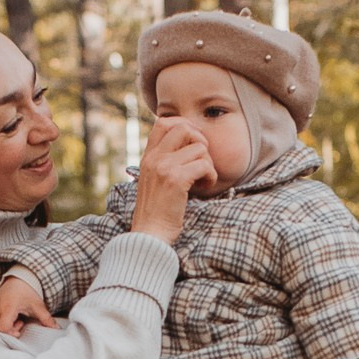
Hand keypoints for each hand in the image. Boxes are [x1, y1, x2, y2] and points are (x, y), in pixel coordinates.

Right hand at [0, 272, 54, 338]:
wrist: (19, 278)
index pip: (3, 328)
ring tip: (16, 317)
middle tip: (21, 321)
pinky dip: (2, 320)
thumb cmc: (28, 292)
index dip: (11, 333)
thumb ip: (46, 319)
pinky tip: (10, 314)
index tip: (20, 329)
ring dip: (7, 324)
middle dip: (12, 329)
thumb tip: (57, 329)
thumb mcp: (38, 306)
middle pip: (0, 328)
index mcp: (9, 307)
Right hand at [128, 115, 214, 243]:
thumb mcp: (154, 182)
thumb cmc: (157, 213)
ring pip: (199, 148)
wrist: (150, 235)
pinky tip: (204, 188)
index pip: (164, 122)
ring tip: (203, 180)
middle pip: (183, 128)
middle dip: (200, 141)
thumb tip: (189, 147)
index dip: (184, 127)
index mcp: (148, 157)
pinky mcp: (176, 179)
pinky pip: (204, 165)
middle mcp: (154, 158)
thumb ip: (164, 163)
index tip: (193, 145)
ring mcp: (164, 167)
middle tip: (202, 161)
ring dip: (208, 164)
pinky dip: (210, 176)